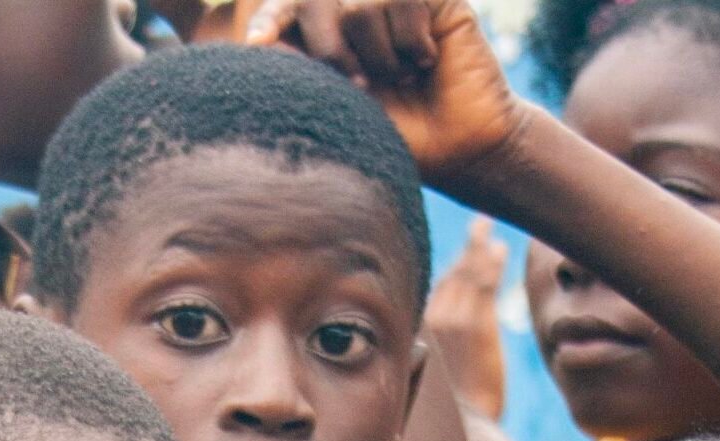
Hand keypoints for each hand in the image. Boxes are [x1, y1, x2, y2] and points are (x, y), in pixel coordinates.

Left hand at [245, 0, 522, 192]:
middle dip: (332, 51)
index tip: (257, 45)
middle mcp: (358, 7)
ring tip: (403, 79)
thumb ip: (307, 73)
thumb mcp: (344, 111)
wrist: (461, 147)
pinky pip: (405, 0)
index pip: (288, 8)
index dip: (272, 19)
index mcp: (328, 33)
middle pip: (320, 0)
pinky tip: (425, 62)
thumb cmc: (402, 136)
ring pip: (362, 4)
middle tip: (362, 87)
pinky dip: (412, 42)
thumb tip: (264, 43)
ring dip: (382, 56)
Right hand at [425, 216, 507, 417]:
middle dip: (464, 251)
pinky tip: (500, 251)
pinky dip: (492, 263)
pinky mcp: (478, 325)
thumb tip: (430, 352)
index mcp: (418, 334)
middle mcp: (431, 323)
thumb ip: (428, 360)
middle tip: (478, 228)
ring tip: (491, 236)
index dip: (442, 269)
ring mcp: (454, 321)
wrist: (466, 431)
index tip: (452, 254)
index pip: (429, 291)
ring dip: (480, 251)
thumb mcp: (427, 387)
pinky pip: (484, 282)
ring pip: (467, 273)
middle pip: (449, 275)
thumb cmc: (451, 417)